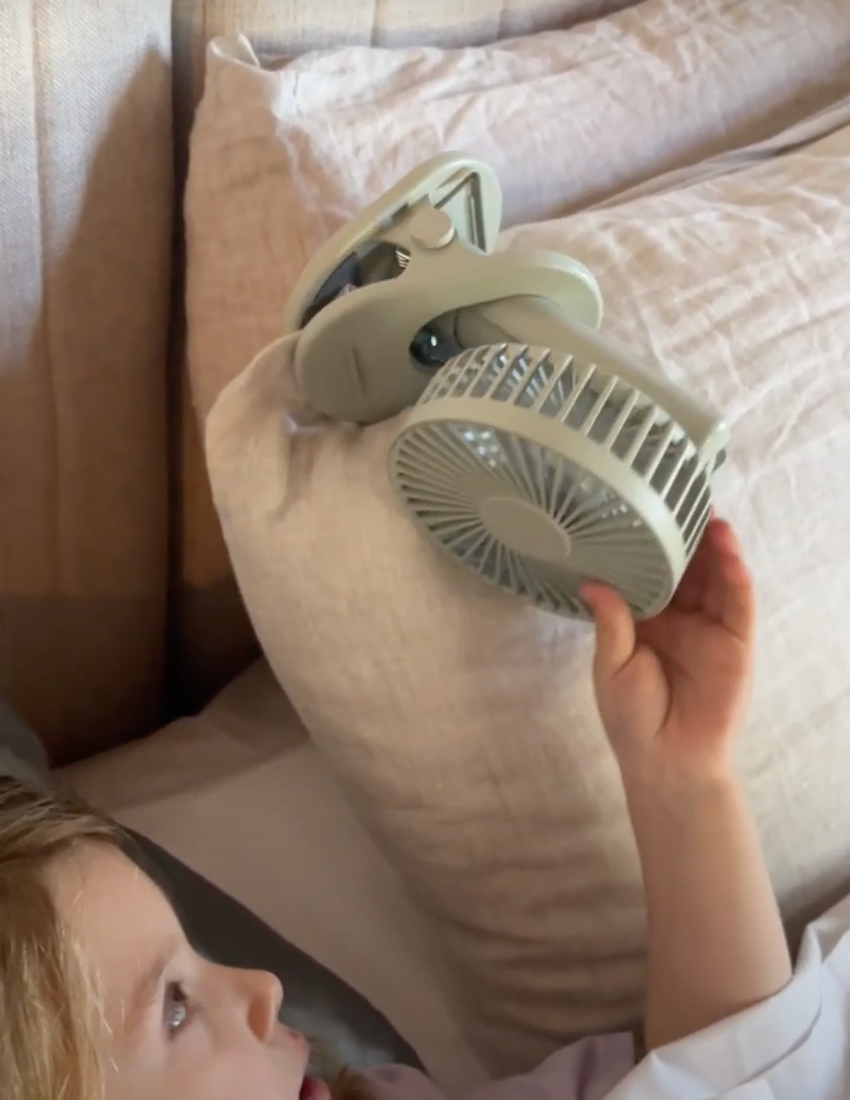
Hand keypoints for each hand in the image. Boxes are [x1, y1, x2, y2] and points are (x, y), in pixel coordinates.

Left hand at [581, 517, 754, 788]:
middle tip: (680, 499)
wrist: (666, 762)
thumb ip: (610, 622)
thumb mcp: (611, 665)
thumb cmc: (631, 718)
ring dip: (714, 547)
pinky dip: (735, 574)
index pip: (651, 574)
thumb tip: (591, 581)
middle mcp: (679, 619)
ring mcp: (710, 628)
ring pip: (715, 578)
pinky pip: (738, 602)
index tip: (641, 512)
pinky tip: (728, 550)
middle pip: (687, 569)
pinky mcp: (735, 642)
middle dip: (685, 537)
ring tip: (707, 515)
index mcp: (645, 622)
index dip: (649, 545)